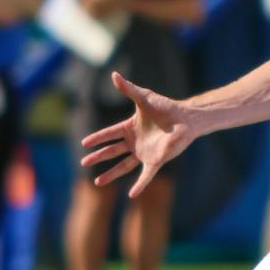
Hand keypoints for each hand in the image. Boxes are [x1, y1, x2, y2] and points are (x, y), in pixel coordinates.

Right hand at [80, 71, 198, 197]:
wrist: (185, 118)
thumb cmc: (166, 107)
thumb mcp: (144, 97)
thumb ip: (128, 89)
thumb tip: (114, 74)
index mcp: (129, 128)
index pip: (109, 134)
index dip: (96, 138)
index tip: (84, 143)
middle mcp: (134, 142)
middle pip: (112, 151)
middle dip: (98, 157)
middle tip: (83, 163)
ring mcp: (144, 152)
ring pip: (123, 166)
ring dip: (111, 174)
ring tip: (97, 183)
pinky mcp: (156, 160)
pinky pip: (145, 175)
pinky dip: (139, 185)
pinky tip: (131, 195)